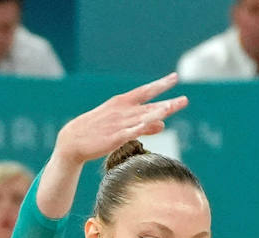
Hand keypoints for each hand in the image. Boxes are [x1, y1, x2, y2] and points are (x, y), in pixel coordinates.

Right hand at [52, 73, 187, 165]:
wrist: (73, 139)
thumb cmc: (98, 130)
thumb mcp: (122, 124)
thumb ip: (144, 124)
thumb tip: (163, 124)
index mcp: (122, 103)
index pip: (145, 92)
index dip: (160, 85)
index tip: (175, 78)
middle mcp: (122, 111)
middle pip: (149, 106)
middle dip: (167, 103)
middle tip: (185, 100)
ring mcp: (118, 123)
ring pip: (141, 117)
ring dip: (156, 112)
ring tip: (171, 107)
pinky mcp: (114, 137)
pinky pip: (130, 132)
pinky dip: (141, 128)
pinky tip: (153, 126)